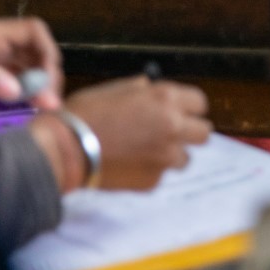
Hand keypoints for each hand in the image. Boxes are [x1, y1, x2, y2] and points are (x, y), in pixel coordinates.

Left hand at [0, 16, 62, 108]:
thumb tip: (17, 90)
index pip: (34, 31)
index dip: (48, 54)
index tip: (47, 84)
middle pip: (33, 50)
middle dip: (45, 75)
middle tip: (46, 104)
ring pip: (23, 64)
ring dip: (34, 84)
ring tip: (37, 109)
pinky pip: (9, 75)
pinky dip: (19, 89)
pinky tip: (19, 107)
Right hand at [30, 76, 212, 192]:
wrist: (65, 149)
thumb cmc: (84, 114)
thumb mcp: (113, 89)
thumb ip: (141, 90)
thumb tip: (150, 89)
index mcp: (165, 99)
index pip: (200, 103)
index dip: (188, 107)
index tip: (179, 112)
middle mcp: (173, 127)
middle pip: (204, 133)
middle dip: (190, 133)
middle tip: (170, 134)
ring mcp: (165, 157)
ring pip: (185, 158)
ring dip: (171, 155)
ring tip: (145, 152)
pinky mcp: (153, 180)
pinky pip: (160, 175)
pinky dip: (149, 171)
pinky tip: (129, 165)